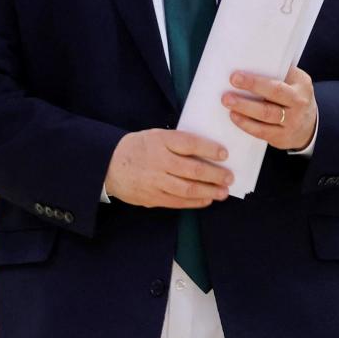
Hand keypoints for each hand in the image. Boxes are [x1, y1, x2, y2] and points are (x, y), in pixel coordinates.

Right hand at [104, 129, 232, 208]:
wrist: (109, 165)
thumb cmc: (138, 147)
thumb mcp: (156, 136)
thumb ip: (177, 142)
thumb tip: (206, 150)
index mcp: (160, 141)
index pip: (189, 143)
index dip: (209, 149)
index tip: (224, 154)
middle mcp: (159, 161)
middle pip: (193, 169)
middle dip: (215, 174)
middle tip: (229, 177)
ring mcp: (155, 181)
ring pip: (188, 188)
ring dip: (209, 191)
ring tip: (223, 192)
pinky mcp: (152, 198)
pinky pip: (178, 201)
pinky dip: (195, 201)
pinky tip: (207, 200)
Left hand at [222, 66, 316, 150]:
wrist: (308, 127)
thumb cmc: (293, 98)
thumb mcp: (294, 83)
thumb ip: (278, 73)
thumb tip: (249, 61)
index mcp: (301, 84)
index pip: (280, 77)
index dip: (258, 78)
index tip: (237, 74)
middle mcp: (299, 103)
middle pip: (275, 93)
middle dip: (252, 86)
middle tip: (232, 82)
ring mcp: (292, 122)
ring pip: (266, 114)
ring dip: (245, 107)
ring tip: (227, 100)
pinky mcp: (282, 137)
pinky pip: (262, 131)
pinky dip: (246, 124)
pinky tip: (234, 116)